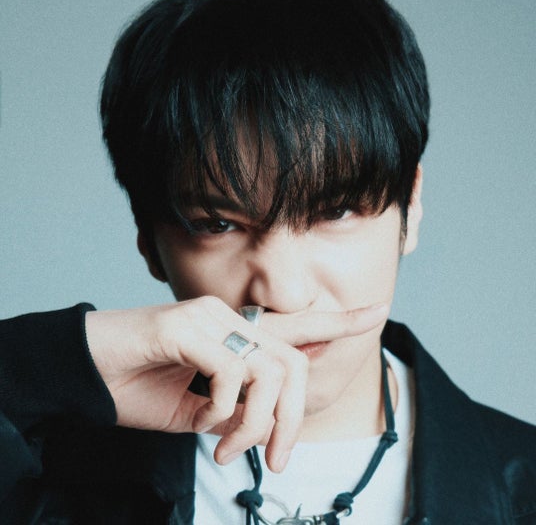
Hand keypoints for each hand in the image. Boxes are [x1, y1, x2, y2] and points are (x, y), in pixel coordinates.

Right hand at [85, 296, 387, 471]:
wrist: (88, 372)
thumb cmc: (141, 388)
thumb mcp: (202, 408)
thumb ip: (241, 404)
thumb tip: (272, 413)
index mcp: (237, 336)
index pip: (299, 323)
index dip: (341, 319)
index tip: (378, 311)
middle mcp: (231, 319)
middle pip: (295, 365)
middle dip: (294, 421)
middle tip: (274, 460)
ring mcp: (212, 318)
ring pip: (271, 373)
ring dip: (256, 425)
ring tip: (225, 450)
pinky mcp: (190, 324)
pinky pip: (232, 375)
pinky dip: (223, 411)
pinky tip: (202, 423)